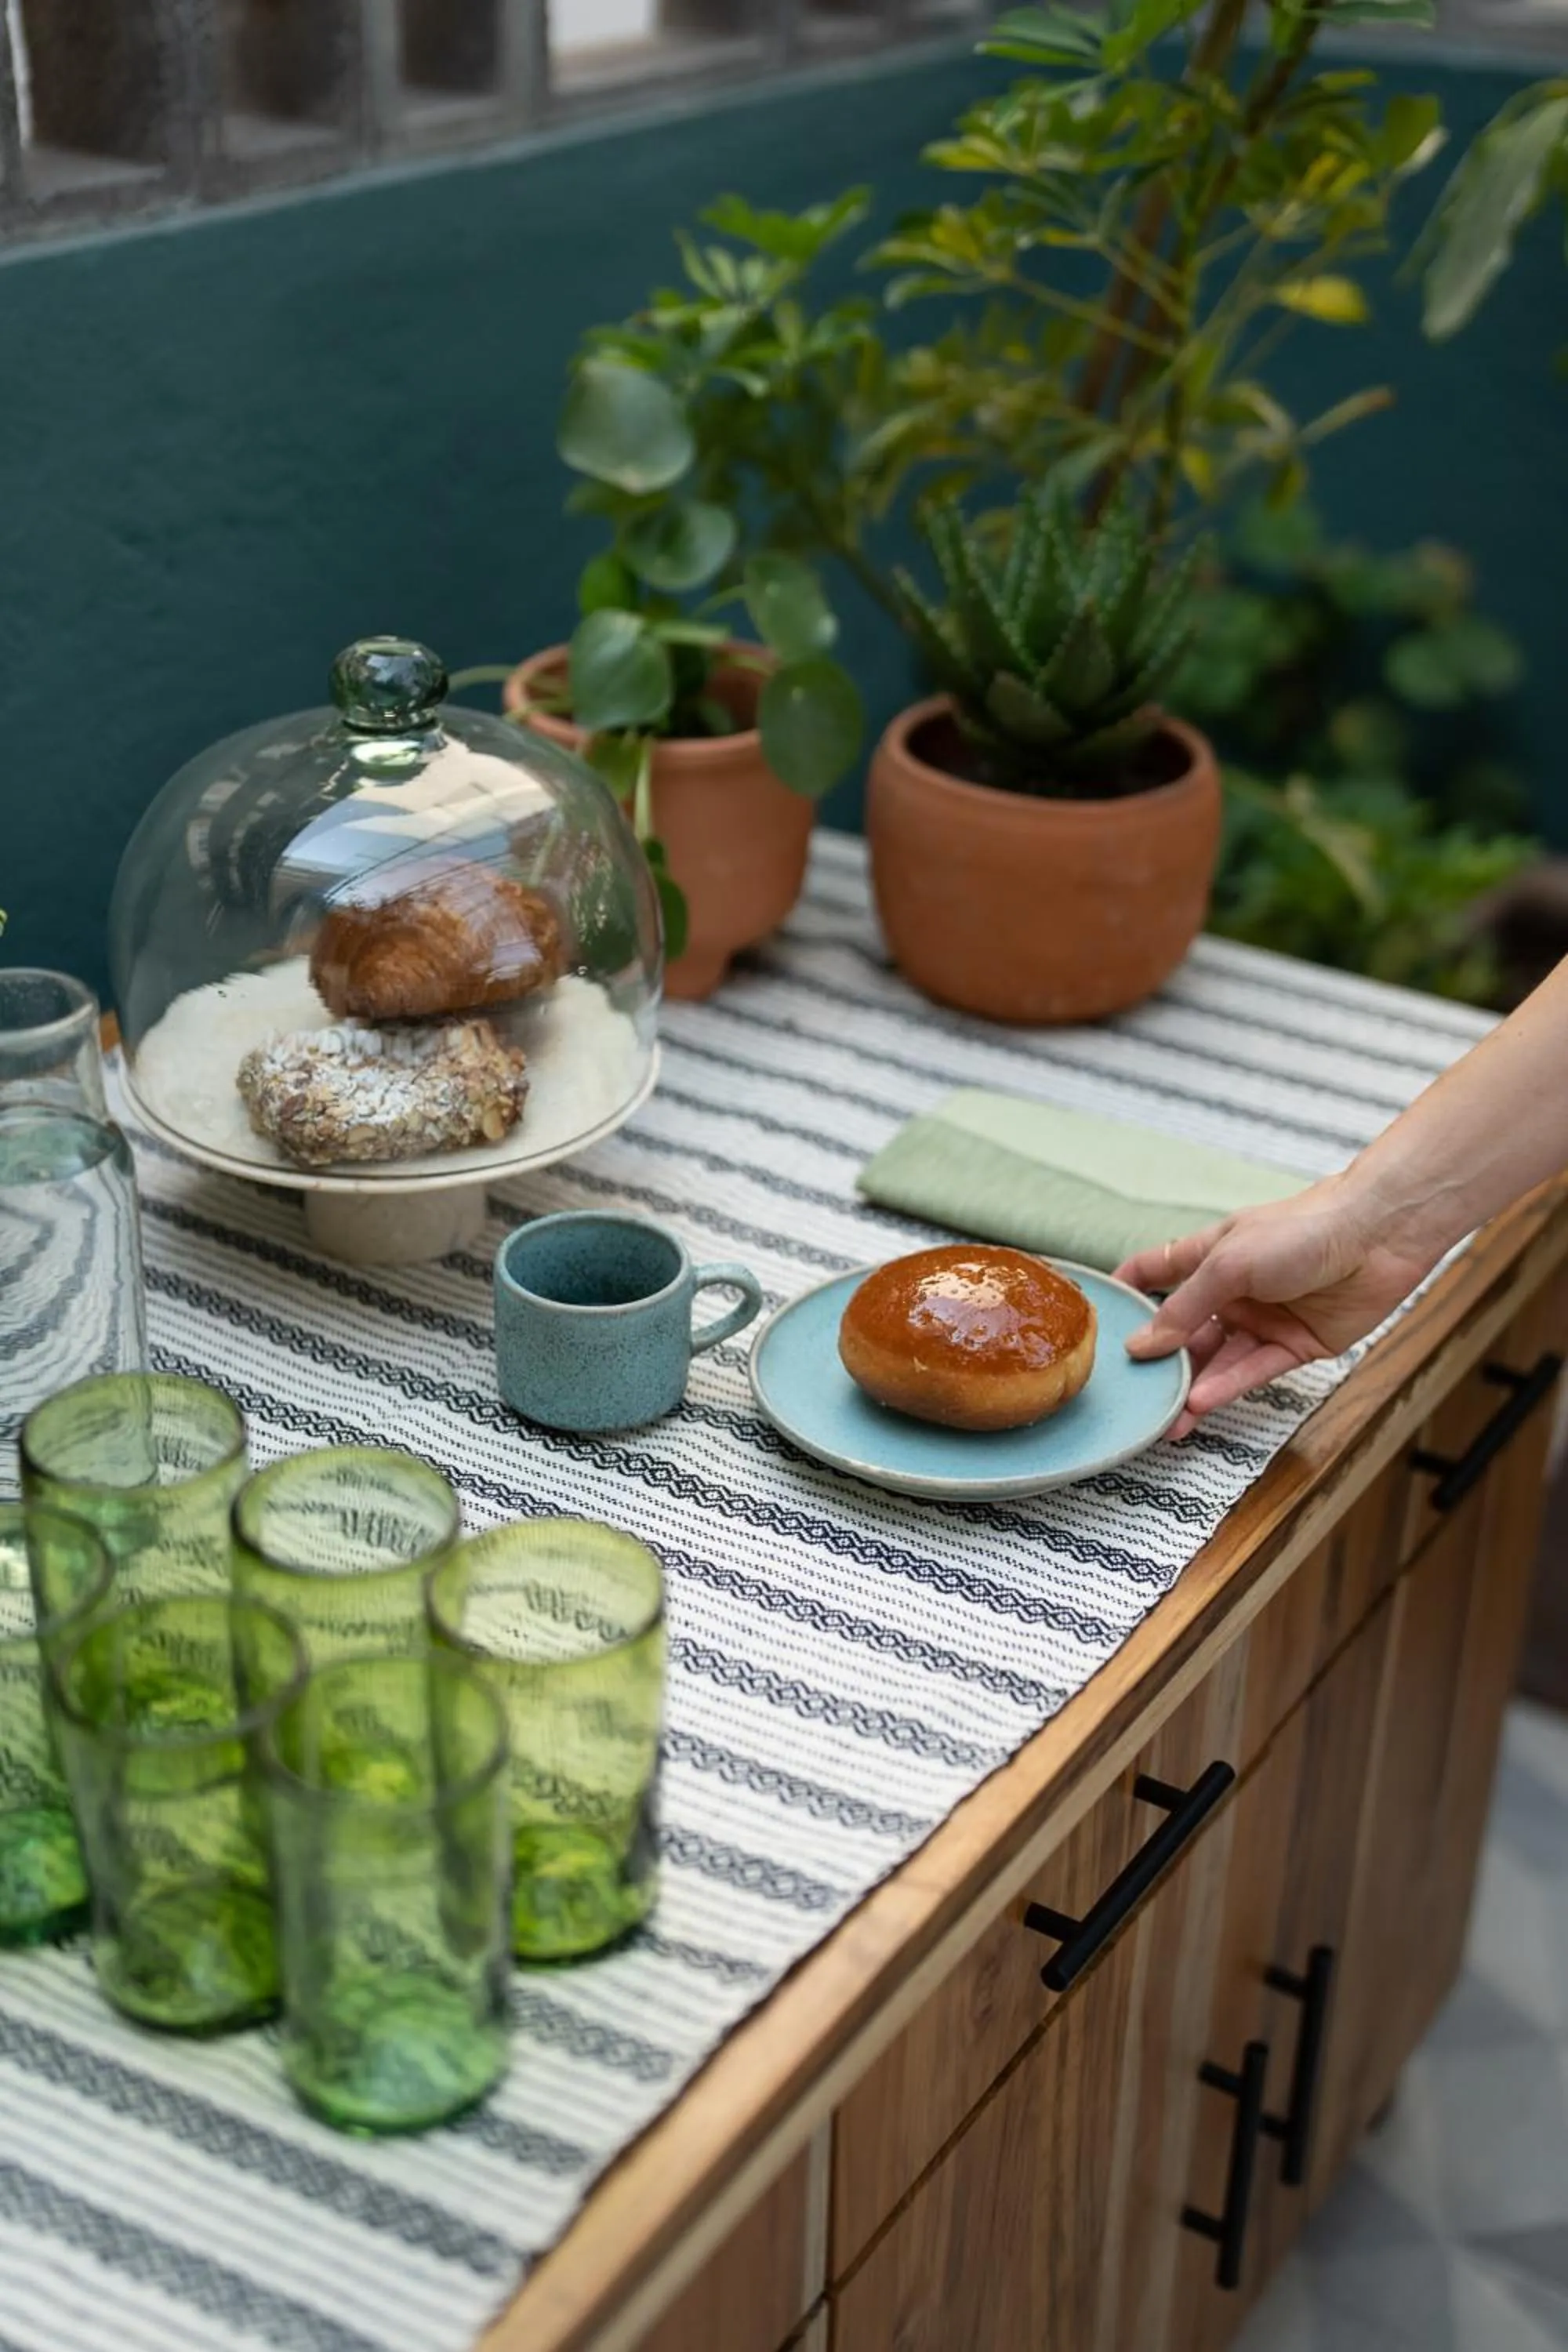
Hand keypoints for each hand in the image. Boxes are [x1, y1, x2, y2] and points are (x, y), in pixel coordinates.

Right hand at [1113, 1176, 1436, 1437]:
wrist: (1377, 1236)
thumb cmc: (1301, 1230)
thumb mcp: (1228, 1264)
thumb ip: (1184, 1307)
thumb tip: (1142, 1345)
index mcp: (1209, 1256)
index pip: (1155, 1274)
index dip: (1127, 1294)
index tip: (1095, 1322)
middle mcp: (1233, 1291)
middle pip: (1184, 1331)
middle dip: (1159, 1363)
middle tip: (1133, 1395)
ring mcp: (1264, 1319)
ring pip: (1217, 1361)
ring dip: (1191, 1388)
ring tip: (1166, 1418)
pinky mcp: (1296, 1345)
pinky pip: (1253, 1371)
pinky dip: (1226, 1387)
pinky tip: (1199, 1404)